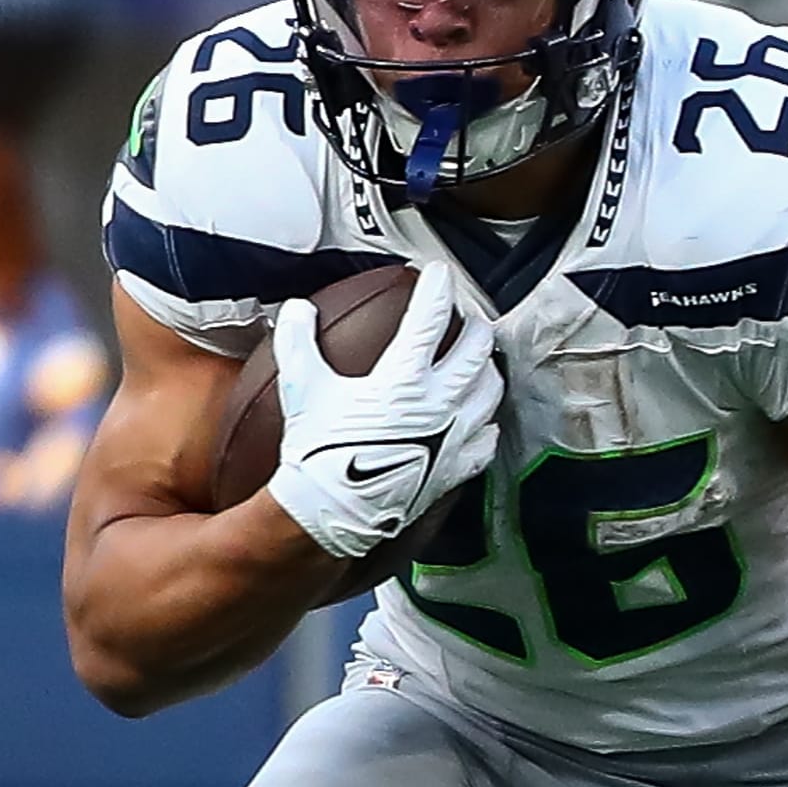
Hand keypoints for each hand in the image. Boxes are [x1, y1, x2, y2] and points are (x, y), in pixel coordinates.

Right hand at [267, 263, 501, 563]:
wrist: (334, 512)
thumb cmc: (319, 451)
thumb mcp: (302, 388)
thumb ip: (299, 342)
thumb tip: (296, 308)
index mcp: (404, 376)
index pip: (432, 316)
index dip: (438, 288)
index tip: (438, 274)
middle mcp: (440, 401)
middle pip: (478, 349)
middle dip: (475, 326)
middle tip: (466, 318)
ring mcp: (454, 436)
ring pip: (491, 390)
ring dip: (488, 369)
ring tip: (478, 361)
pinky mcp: (456, 468)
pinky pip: (486, 441)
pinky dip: (487, 424)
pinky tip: (480, 420)